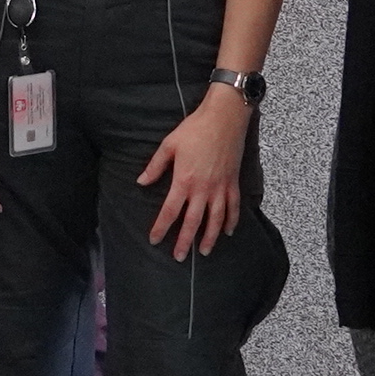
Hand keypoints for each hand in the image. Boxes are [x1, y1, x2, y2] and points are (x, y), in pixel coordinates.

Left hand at [138, 84, 252, 258]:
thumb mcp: (169, 145)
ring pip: (216, 219)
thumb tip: (141, 181)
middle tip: (179, 257)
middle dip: (184, 241)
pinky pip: (234, 207)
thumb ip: (155, 166)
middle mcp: (203, 189)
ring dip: (209, 238)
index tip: (154, 240)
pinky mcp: (233, 182)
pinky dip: (231, 221)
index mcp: (184, 181)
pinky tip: (227, 232)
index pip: (170, 211)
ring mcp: (221, 187)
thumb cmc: (195, 129)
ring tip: (204, 252)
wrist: (225, 118)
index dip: (161, 228)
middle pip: (193, 222)